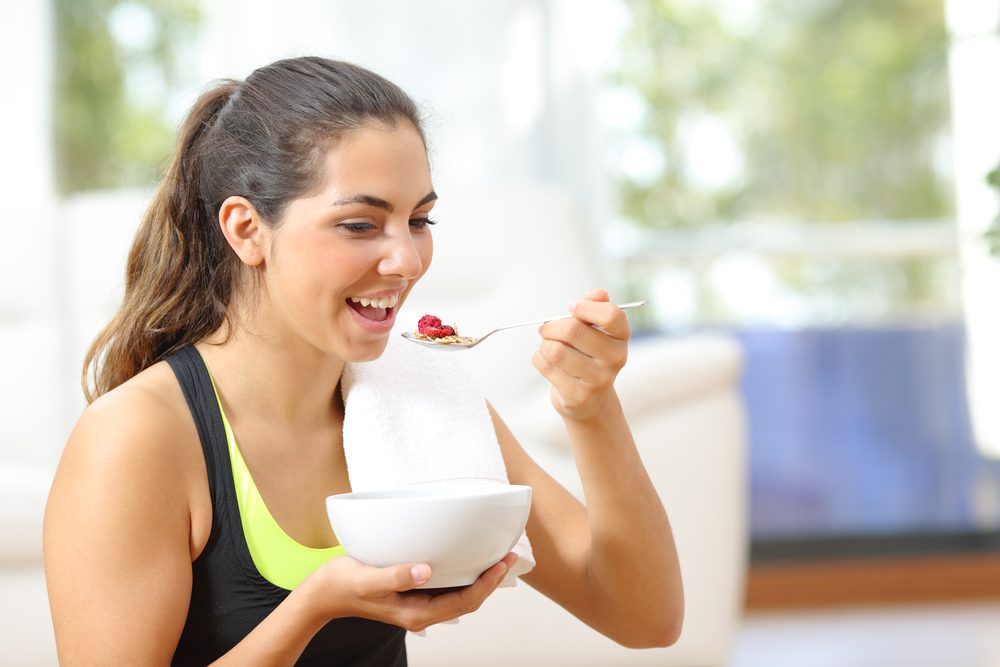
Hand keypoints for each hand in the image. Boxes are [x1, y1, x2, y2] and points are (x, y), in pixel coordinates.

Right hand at [308, 552, 517, 632]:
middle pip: (467, 601)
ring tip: (496, 558)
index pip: (463, 601)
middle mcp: (421, 613)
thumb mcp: (367, 577)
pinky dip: (463, 577)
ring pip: (459, 597)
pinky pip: (447, 590)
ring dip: (480, 579)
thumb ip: (396, 575)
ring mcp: (417, 606)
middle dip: (491, 581)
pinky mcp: (412, 595)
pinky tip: (467, 561)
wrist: (323, 594)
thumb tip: (426, 570)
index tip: (501, 562)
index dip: (486, 583)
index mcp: (415, 613)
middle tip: (509, 555)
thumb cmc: (342, 584)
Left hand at [533, 288, 630, 422]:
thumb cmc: (588, 355)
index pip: (611, 315)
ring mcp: (599, 379)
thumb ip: (595, 307)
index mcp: (621, 337)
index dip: (585, 307)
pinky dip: (539, 359)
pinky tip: (547, 362)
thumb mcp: (596, 329)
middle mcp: (616, 358)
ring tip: (548, 347)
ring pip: (555, 350)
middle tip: (545, 328)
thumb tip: (597, 293)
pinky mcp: (579, 395)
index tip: (571, 308)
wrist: (590, 401)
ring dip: (544, 345)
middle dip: (551, 326)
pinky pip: (546, 367)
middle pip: (573, 330)